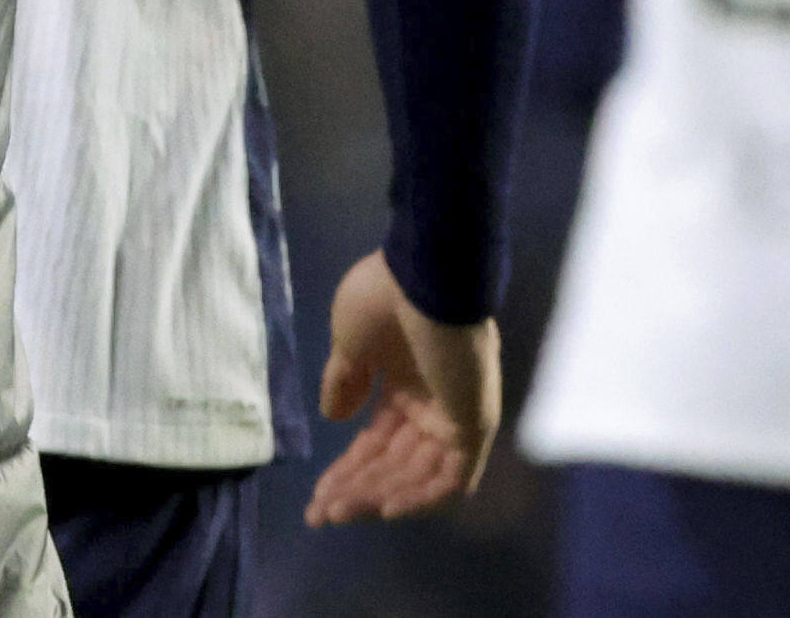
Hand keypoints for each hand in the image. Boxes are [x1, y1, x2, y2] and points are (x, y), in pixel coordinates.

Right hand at [305, 249, 500, 525]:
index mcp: (406, 384)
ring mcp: (455, 417)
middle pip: (393, 465)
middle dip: (356, 491)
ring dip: (378, 497)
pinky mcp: (473, 425)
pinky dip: (421, 498)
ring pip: (418, 477)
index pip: (376, 442)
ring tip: (338, 511)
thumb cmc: (384, 298)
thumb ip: (343, 380)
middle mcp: (432, 405)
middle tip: (320, 514)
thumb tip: (333, 417)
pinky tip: (383, 507)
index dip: (346, 470)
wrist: (423, 275)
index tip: (316, 497)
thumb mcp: (350, 341)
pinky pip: (451, 478)